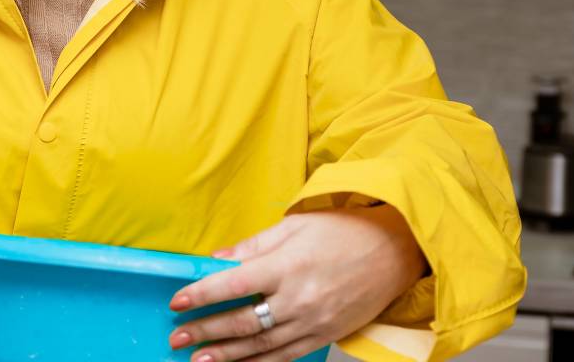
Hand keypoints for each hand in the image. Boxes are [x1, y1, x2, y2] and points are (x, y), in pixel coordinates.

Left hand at [167, 205, 426, 361]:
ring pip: (260, 346)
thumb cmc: (346, 230)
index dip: (201, 295)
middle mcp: (298, 298)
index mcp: (287, 266)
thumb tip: (217, 258)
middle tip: (177, 338)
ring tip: (198, 359)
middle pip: (241, 322)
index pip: (232, 285)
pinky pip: (286, 356)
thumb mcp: (294, 226)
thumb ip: (252, 246)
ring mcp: (313, 321)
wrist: (396, 249)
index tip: (178, 302)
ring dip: (226, 354)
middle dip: (205, 331)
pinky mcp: (326, 335)